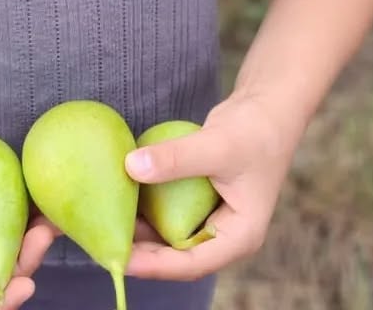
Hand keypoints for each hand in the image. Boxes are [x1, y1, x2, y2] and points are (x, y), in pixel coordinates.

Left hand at [121, 95, 293, 281]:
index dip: (155, 265)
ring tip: (106, 225)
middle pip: (178, 254)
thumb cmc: (253, 130)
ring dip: (142, 231)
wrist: (267, 106)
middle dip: (143, 252)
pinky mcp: (200, 199)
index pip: (192, 262)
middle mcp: (225, 234)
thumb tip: (130, 166)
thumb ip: (175, 159)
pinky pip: (170, 211)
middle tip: (104, 244)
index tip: (121, 259)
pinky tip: (122, 198)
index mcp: (239, 236)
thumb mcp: (215, 146)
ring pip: (171, 234)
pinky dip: (149, 207)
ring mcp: (213, 217)